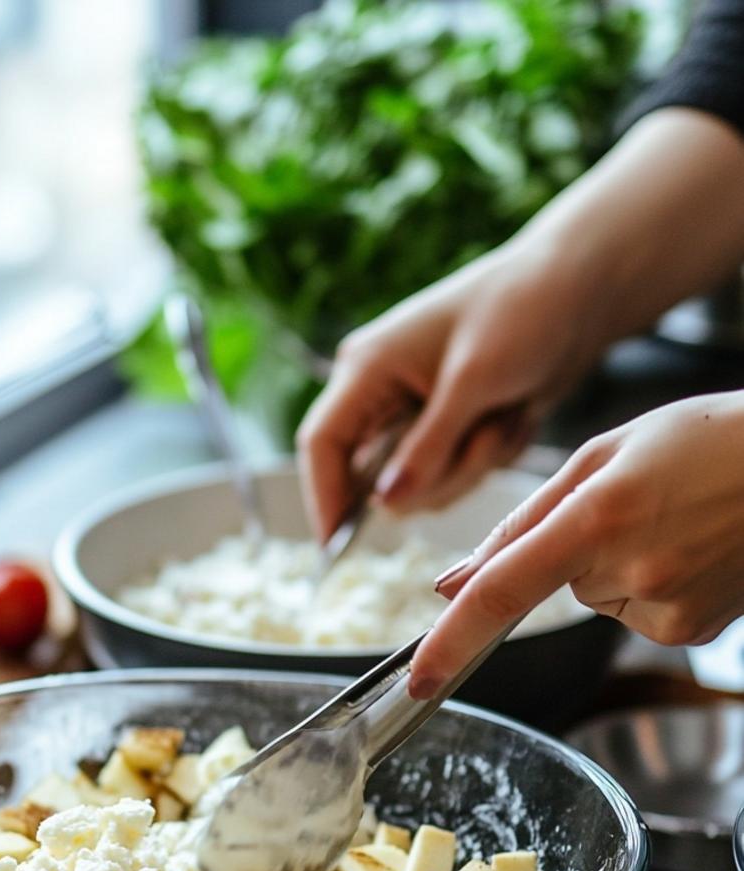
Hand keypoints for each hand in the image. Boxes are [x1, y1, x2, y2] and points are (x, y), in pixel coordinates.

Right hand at [297, 110, 743, 539]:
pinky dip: (487, 460)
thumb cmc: (522, 310)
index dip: (324, 499)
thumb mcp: (474, 380)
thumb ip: (428, 445)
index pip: (322, 445)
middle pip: (373, 479)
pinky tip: (513, 416)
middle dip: (431, 476)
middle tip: (482, 439)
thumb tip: (385, 504)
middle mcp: (380, 396)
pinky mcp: (446, 432)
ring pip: (417, 488)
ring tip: (504, 415)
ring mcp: (414, 418)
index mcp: (367, 368)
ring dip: (468, 467)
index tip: (336, 549)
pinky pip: (452, 478)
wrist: (580, 290)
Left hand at [408, 392, 743, 698]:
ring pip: (596, 597)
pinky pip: (633, 614)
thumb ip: (520, 521)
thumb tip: (453, 583)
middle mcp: (632, 572)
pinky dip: (649, 586)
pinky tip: (689, 550)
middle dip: (578, 546)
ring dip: (618, 565)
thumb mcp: (604, 453)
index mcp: (598, 517)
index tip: (418, 679)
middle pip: (555, 581)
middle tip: (636, 505)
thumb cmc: (708, 442)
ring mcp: (665, 611)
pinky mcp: (688, 634)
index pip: (502, 591)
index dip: (452, 639)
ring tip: (673, 521)